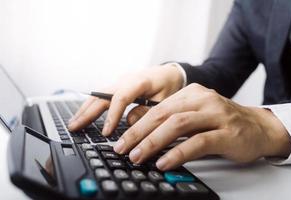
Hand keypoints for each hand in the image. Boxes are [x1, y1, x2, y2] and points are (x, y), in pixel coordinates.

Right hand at [68, 63, 183, 133]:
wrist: (169, 73)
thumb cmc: (169, 86)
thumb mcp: (165, 100)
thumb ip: (148, 111)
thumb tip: (129, 122)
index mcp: (140, 81)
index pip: (121, 98)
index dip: (112, 115)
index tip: (106, 132)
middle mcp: (125, 79)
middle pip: (102, 95)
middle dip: (87, 112)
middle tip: (74, 128)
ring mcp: (119, 82)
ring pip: (97, 95)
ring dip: (84, 109)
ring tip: (73, 123)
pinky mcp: (117, 86)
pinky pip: (100, 96)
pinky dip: (90, 107)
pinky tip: (83, 115)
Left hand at [113, 83, 290, 170]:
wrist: (259, 127)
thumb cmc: (223, 122)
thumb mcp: (196, 115)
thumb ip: (172, 120)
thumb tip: (141, 134)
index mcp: (191, 93)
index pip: (157, 108)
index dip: (136, 125)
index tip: (120, 140)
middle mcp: (202, 99)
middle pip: (163, 114)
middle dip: (138, 132)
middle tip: (122, 148)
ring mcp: (216, 114)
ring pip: (177, 125)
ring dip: (154, 142)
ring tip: (138, 156)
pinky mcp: (227, 132)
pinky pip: (198, 141)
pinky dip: (178, 152)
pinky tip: (164, 162)